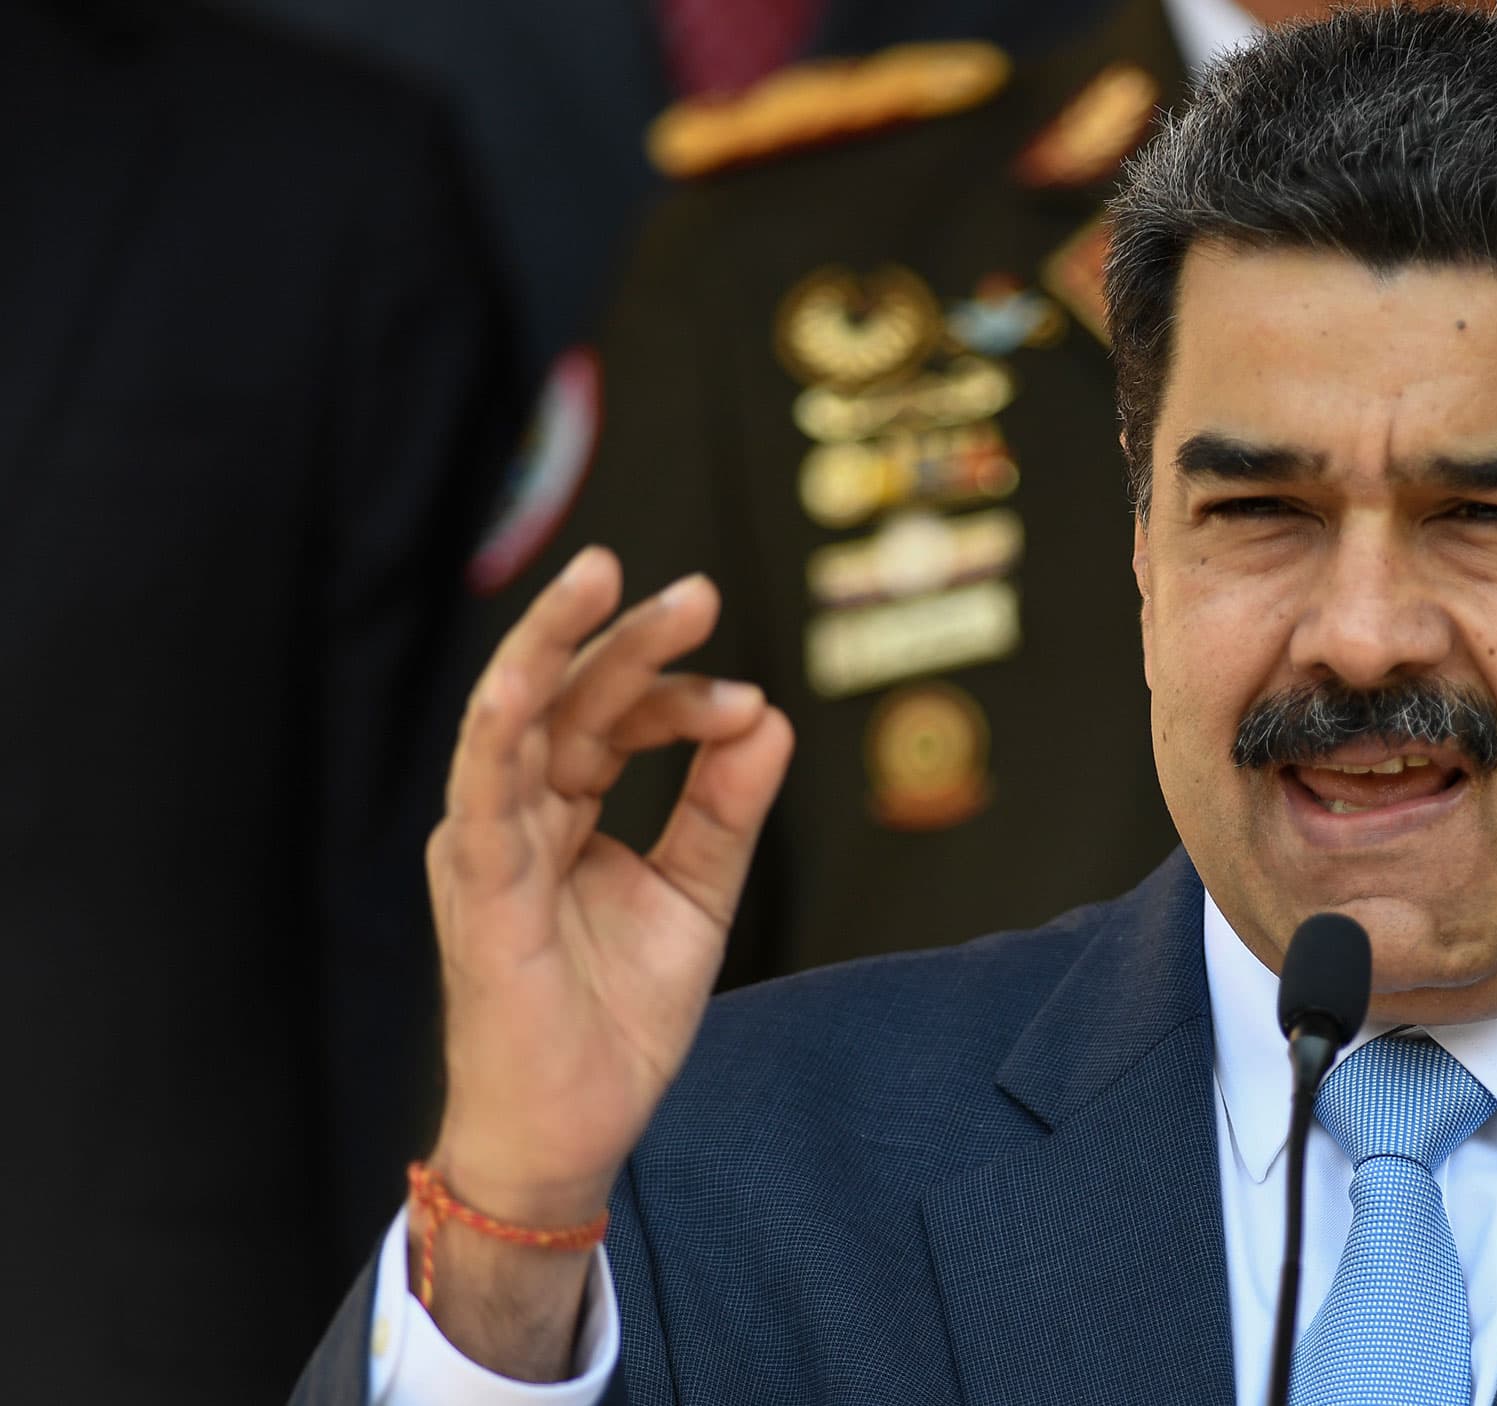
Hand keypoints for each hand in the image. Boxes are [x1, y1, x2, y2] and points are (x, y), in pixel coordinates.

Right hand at [413, 546, 791, 1370]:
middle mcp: (516, 815)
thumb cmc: (617, 1020)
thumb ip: (728, 808)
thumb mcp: (696, 896)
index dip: (680, 697)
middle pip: (569, 699)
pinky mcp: (478, 890)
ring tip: (600, 577)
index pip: (613, 719)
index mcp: (561, 812)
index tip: (748, 704)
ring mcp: (489, 846)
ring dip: (555, 644)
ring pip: (514, 720)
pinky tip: (517, 684)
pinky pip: (479, 797)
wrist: (576, 1126)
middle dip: (628, 638)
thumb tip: (773, 715)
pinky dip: (496, 733)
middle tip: (696, 591)